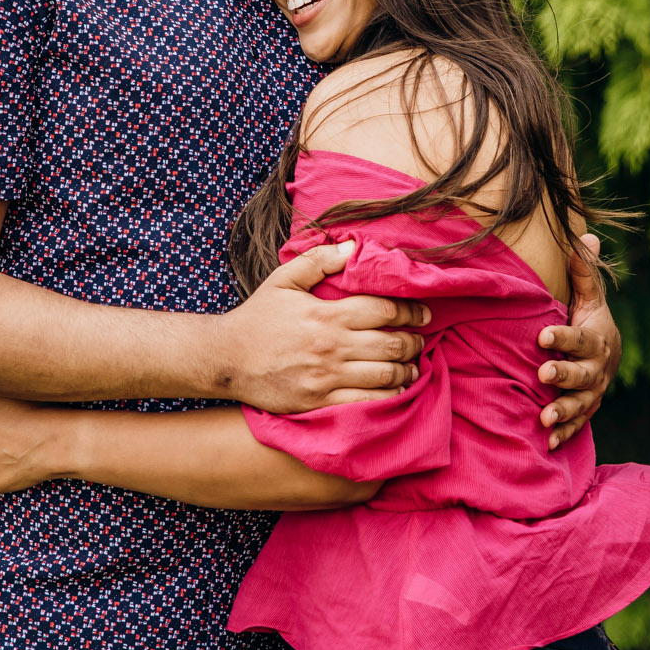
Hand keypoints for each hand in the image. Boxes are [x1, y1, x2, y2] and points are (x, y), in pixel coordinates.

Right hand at [217, 239, 429, 413]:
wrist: (226, 359)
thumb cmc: (257, 317)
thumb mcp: (284, 280)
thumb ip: (319, 262)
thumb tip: (353, 247)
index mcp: (327, 314)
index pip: (384, 310)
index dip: (411, 311)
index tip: (423, 313)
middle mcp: (331, 346)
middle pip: (391, 344)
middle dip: (414, 341)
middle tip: (420, 339)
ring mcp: (327, 377)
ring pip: (385, 375)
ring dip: (406, 370)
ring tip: (412, 365)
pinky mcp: (320, 401)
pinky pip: (366, 402)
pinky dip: (389, 397)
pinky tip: (396, 390)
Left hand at [536, 233, 620, 449]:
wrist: (608, 357)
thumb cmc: (589, 323)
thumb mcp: (589, 298)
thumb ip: (583, 273)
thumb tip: (585, 235)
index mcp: (596, 340)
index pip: (579, 339)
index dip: (562, 337)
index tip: (542, 335)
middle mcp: (597, 370)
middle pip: (582, 375)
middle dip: (563, 375)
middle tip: (543, 374)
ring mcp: (592, 394)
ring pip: (580, 405)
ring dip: (563, 412)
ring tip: (543, 419)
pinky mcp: (585, 411)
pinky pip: (577, 426)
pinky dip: (564, 435)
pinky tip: (547, 443)